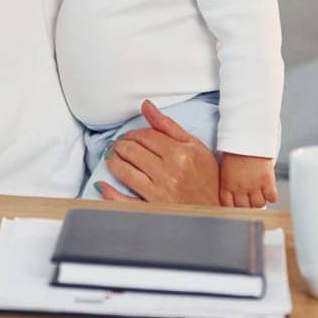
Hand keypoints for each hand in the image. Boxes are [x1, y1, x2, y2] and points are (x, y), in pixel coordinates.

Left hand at [95, 100, 219, 206]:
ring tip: (112, 158)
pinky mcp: (152, 211)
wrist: (215, 210)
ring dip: (113, 161)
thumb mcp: (194, 146)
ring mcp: (159, 193)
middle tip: (119, 145)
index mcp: (179, 154)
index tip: (130, 136)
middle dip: (120, 145)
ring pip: (124, 171)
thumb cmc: (206, 177)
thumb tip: (146, 106)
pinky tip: (102, 184)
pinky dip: (110, 194)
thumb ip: (167, 126)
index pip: (145, 136)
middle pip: (132, 151)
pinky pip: (125, 203)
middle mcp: (168, 173)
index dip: (133, 133)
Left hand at [218, 152, 277, 207]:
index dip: (234, 209)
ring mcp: (254, 185)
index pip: (228, 206)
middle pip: (244, 208)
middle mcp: (240, 188)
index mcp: (226, 184)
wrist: (247, 137)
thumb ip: (229, 183)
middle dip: (247, 206)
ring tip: (260, 194)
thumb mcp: (226, 168)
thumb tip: (233, 197)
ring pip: (259, 205)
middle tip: (250, 201)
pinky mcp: (267, 180)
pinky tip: (269, 190)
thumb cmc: (236, 151)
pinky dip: (272, 196)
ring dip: (260, 201)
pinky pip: (272, 198)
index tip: (238, 208)